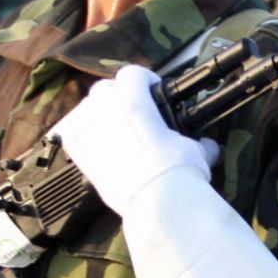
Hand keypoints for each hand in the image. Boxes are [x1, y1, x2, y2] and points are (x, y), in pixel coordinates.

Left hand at [49, 65, 219, 215]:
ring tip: (112, 125)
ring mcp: (90, 136)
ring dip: (97, 112)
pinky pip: (70, 134)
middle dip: (118, 94)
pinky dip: (79, 132)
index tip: (154, 91)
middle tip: (133, 109)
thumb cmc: (179, 172)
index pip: (132, 73)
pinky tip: (91, 139)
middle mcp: (107, 113)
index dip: (145, 79)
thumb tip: (207, 146)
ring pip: (84, 109)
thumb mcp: (196, 149)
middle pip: (104, 88)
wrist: (159, 204)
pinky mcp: (83, 159)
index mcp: (134, 103)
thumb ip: (198, 141)